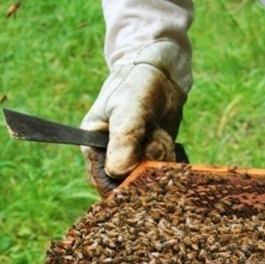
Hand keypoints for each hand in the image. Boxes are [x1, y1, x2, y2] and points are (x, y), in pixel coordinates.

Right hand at [81, 40, 187, 195]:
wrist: (161, 72)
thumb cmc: (136, 85)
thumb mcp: (128, 109)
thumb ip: (124, 139)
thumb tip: (118, 172)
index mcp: (94, 147)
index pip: (103, 181)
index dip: (119, 189)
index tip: (138, 184)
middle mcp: (114, 156)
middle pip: (131, 184)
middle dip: (146, 169)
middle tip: (153, 143)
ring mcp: (137, 157)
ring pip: (152, 177)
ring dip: (160, 157)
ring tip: (157, 132)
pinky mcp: (156, 156)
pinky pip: (166, 169)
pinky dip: (170, 156)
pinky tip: (164, 136)